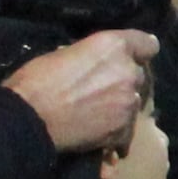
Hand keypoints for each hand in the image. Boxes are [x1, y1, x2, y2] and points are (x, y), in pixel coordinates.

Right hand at [4, 29, 156, 152]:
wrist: (29, 118)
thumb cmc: (37, 80)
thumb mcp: (63, 53)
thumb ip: (89, 56)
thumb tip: (91, 61)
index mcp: (114, 47)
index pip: (148, 44)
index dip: (140, 51)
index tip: (133, 57)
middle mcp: (128, 72)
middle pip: (139, 75)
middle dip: (125, 80)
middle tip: (104, 89)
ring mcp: (128, 102)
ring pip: (134, 102)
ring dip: (121, 105)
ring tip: (98, 114)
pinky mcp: (123, 129)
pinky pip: (127, 129)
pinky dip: (116, 131)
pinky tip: (99, 134)